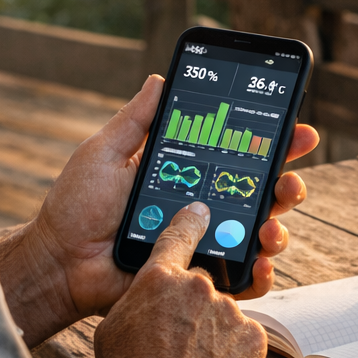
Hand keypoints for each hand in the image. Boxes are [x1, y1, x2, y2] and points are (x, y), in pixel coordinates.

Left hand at [0, 74, 317, 343]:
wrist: (59, 262)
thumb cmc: (76, 208)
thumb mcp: (104, 154)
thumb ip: (135, 120)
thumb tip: (160, 77)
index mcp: (185, 174)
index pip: (238, 155)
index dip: (272, 142)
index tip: (297, 128)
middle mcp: (201, 208)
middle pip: (260, 194)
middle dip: (287, 184)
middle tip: (290, 180)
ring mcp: (202, 244)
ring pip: (257, 236)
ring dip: (277, 228)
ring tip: (271, 226)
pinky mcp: (196, 278)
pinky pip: (238, 280)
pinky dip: (258, 275)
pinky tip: (259, 264)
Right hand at [93, 202, 266, 357]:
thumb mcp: (113, 329)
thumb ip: (136, 304)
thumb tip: (147, 303)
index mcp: (160, 278)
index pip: (178, 234)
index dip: (190, 222)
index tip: (201, 213)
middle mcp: (198, 286)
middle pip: (202, 288)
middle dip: (193, 310)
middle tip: (179, 342)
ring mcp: (229, 311)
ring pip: (224, 316)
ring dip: (214, 334)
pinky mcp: (253, 338)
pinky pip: (245, 339)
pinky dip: (234, 354)